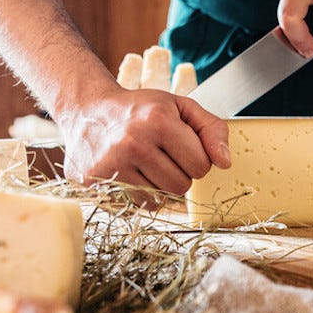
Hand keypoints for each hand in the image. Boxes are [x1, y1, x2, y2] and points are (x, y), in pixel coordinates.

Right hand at [58, 87, 230, 203]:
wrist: (86, 109)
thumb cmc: (140, 109)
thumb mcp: (180, 107)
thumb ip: (211, 129)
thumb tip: (226, 163)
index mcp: (158, 121)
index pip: (201, 166)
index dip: (196, 158)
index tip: (180, 146)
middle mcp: (133, 144)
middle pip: (182, 187)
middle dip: (178, 173)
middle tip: (161, 154)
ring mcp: (112, 165)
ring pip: (161, 199)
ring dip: (160, 184)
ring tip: (145, 162)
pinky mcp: (96, 182)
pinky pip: (138, 205)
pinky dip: (141, 193)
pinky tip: (131, 172)